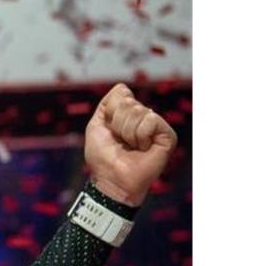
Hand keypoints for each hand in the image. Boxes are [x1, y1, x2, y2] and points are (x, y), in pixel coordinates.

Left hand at [83, 83, 176, 205]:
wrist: (111, 178)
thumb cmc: (103, 157)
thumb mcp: (97, 126)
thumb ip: (107, 105)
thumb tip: (123, 87)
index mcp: (128, 115)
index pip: (121, 93)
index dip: (110, 112)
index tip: (110, 130)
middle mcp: (144, 119)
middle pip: (128, 102)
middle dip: (118, 124)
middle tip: (121, 142)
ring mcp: (156, 127)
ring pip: (139, 111)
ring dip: (128, 132)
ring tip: (131, 147)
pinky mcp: (168, 135)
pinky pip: (151, 120)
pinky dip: (141, 135)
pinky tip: (143, 148)